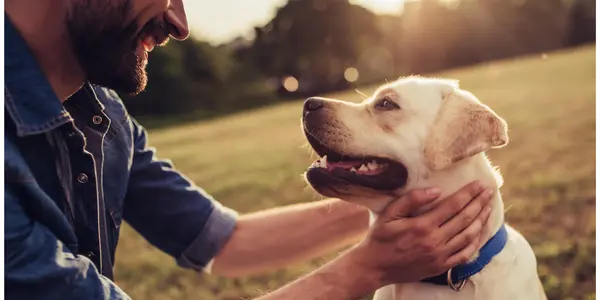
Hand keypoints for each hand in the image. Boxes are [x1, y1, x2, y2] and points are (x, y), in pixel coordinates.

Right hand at [346, 181, 492, 287]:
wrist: (375, 267)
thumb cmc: (380, 237)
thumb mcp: (389, 214)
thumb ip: (411, 200)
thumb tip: (436, 190)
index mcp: (422, 225)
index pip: (453, 205)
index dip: (469, 193)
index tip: (480, 184)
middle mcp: (435, 241)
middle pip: (465, 219)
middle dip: (479, 203)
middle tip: (489, 191)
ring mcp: (440, 256)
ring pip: (468, 236)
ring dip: (481, 220)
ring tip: (488, 207)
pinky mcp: (441, 266)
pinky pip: (465, 254)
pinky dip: (476, 242)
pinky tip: (480, 231)